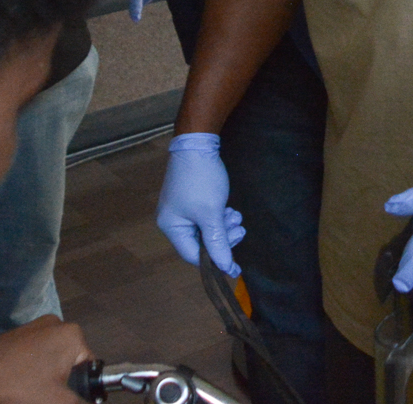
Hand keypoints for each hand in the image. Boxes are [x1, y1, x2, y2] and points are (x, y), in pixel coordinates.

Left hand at [0, 315, 88, 403]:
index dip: (80, 389)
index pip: (89, 367)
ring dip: (45, 380)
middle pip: (69, 363)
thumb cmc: (18, 387)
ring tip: (29, 394)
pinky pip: (32, 357)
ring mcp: (32, 327)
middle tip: (45, 398)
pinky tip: (17, 386)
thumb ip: (81, 403)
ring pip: (49, 361)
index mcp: (71, 334)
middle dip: (61, 384)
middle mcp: (55, 323)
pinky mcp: (14, 335)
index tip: (62, 399)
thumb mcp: (56, 402)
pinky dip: (29, 373)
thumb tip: (88, 403)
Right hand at [155, 132, 244, 275]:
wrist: (198, 144)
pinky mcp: (191, 200)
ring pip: (206, 229)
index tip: (236, 264)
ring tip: (236, 216)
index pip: (193, 255)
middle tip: (240, 229)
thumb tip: (224, 268)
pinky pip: (206, 217)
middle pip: (201, 242)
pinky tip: (230, 209)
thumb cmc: (201, 180)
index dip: (215, 261)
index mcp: (171, 226)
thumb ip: (218, 242)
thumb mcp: (211, 213)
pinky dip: (219, 216)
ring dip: (223, 226)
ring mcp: (181, 209)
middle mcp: (173, 220)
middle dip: (222, 238)